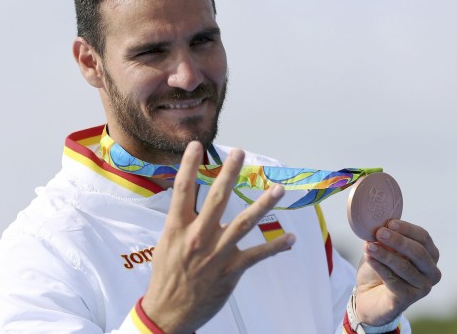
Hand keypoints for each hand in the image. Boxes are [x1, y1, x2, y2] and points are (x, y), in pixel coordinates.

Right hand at [141, 141, 294, 332]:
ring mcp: (216, 253)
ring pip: (243, 223)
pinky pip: (257, 255)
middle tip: (240, 153)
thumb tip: (189, 201)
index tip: (196, 146)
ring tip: (277, 189)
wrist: (169, 311)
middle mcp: (197, 236)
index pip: (182, 190)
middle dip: (229, 173)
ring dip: (262, 204)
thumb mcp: (166, 244)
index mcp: (177, 227)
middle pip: (217, 198)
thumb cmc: (167, 276)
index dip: (189, 165)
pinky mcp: (230, 270)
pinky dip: (275, 246)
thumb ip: (180, 222)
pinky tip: (290, 239)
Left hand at [355, 219, 440, 325]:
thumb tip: (380, 224)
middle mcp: (431, 272)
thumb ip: (385, 238)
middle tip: (379, 232)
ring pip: (405, 267)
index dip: (407, 229)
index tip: (389, 223)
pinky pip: (394, 280)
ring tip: (369, 246)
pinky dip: (380, 267)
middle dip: (398, 241)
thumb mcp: (383, 249)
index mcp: (429, 255)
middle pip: (418, 252)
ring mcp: (423, 287)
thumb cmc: (380, 269)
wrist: (369, 296)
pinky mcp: (409, 299)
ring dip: (385, 254)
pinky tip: (369, 258)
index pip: (423, 237)